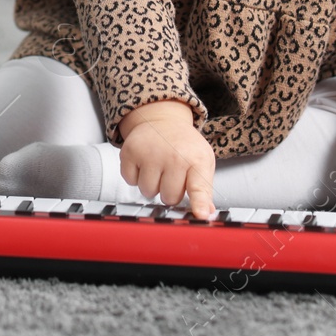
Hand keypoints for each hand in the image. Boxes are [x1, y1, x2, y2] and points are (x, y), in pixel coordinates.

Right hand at [117, 100, 215, 216]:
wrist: (162, 120)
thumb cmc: (184, 146)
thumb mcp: (202, 162)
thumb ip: (204, 189)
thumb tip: (205, 214)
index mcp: (197, 160)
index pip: (199, 188)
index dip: (199, 204)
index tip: (200, 215)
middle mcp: (174, 156)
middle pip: (168, 198)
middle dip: (169, 191)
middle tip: (172, 174)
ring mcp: (150, 153)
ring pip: (147, 191)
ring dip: (151, 185)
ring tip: (157, 168)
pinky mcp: (130, 151)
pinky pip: (130, 181)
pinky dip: (135, 176)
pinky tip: (144, 163)